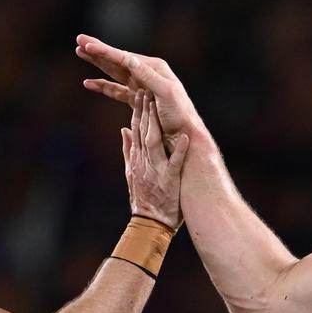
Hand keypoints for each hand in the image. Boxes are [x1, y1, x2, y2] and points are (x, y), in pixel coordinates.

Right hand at [76, 34, 201, 141]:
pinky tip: (89, 83)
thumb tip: (128, 58)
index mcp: (153, 68)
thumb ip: (147, 76)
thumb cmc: (180, 114)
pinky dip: (103, 87)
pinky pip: (116, 91)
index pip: (124, 57)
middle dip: (97, 51)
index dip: (104, 51)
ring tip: (80, 54)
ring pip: (114, 72)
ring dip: (97, 64)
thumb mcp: (166, 92)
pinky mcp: (137, 100)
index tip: (87, 45)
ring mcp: (141, 86)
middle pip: (117, 60)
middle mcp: (146, 73)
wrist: (185, 135)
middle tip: (79, 40)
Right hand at [123, 90, 188, 228]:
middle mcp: (144, 161)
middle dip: (143, 109)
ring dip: (155, 123)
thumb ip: (128, 151)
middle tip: (145, 88)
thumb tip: (124, 130)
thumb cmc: (144, 200)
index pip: (135, 130)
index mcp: (137, 159)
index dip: (136, 110)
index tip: (138, 91)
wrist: (149, 224)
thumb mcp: (131, 174)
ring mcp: (156, 170)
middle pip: (142, 131)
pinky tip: (187, 138)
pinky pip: (175, 163)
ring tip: (158, 105)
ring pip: (154, 142)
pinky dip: (181, 151)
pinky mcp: (170, 180)